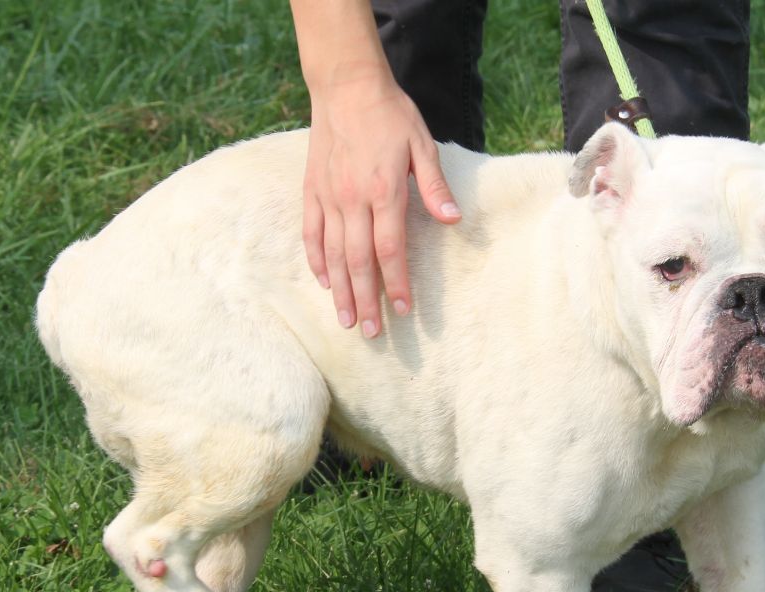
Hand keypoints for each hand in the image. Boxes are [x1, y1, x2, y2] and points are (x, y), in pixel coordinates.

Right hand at [302, 70, 460, 336]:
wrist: (345, 85)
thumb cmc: (390, 115)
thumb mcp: (422, 144)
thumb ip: (435, 185)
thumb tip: (453, 219)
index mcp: (383, 190)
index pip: (389, 248)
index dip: (395, 282)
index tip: (402, 310)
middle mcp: (352, 198)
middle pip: (357, 260)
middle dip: (365, 299)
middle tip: (370, 332)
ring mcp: (328, 196)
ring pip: (331, 254)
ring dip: (340, 291)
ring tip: (346, 320)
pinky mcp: (311, 190)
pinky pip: (311, 233)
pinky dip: (316, 261)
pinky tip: (325, 283)